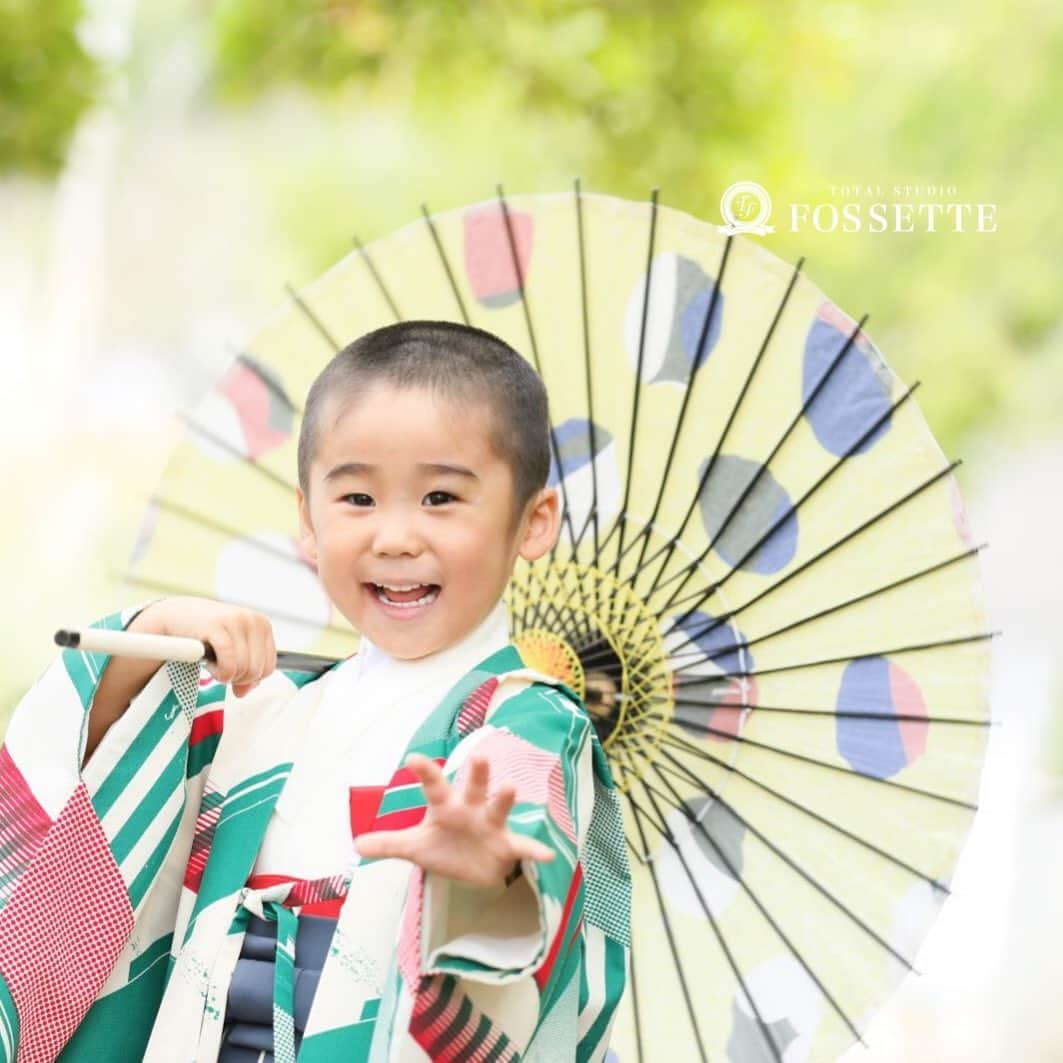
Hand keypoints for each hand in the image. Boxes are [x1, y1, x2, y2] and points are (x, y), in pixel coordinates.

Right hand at [134, 596, 276, 697]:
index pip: (268, 668)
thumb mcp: (234, 650)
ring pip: (243, 669)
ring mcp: (235, 621)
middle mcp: (253, 620)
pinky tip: (207, 663)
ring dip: (225, 674)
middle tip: (219, 667)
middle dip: (236, 677)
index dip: (248, 678)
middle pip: (256, 671)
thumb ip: (245, 672)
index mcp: (262, 625)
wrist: (177, 616)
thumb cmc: (208, 635)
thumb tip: (244, 692)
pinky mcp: (216, 626)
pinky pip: (228, 664)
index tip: (232, 672)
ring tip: (212, 662)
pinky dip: (219, 672)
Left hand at [353, 753, 554, 887]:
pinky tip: (547, 853)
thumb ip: (389, 843)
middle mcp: (472, 808)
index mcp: (447, 806)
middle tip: (480, 755)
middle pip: (474, 787)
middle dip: (478, 773)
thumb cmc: (447, 847)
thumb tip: (356, 844)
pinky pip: (523, 846)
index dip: (425, 772)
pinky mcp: (508, 845)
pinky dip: (535, 850)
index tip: (413, 759)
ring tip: (512, 788)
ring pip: (499, 807)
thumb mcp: (416, 848)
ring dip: (505, 798)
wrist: (477, 869)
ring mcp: (492, 824)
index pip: (434, 786)